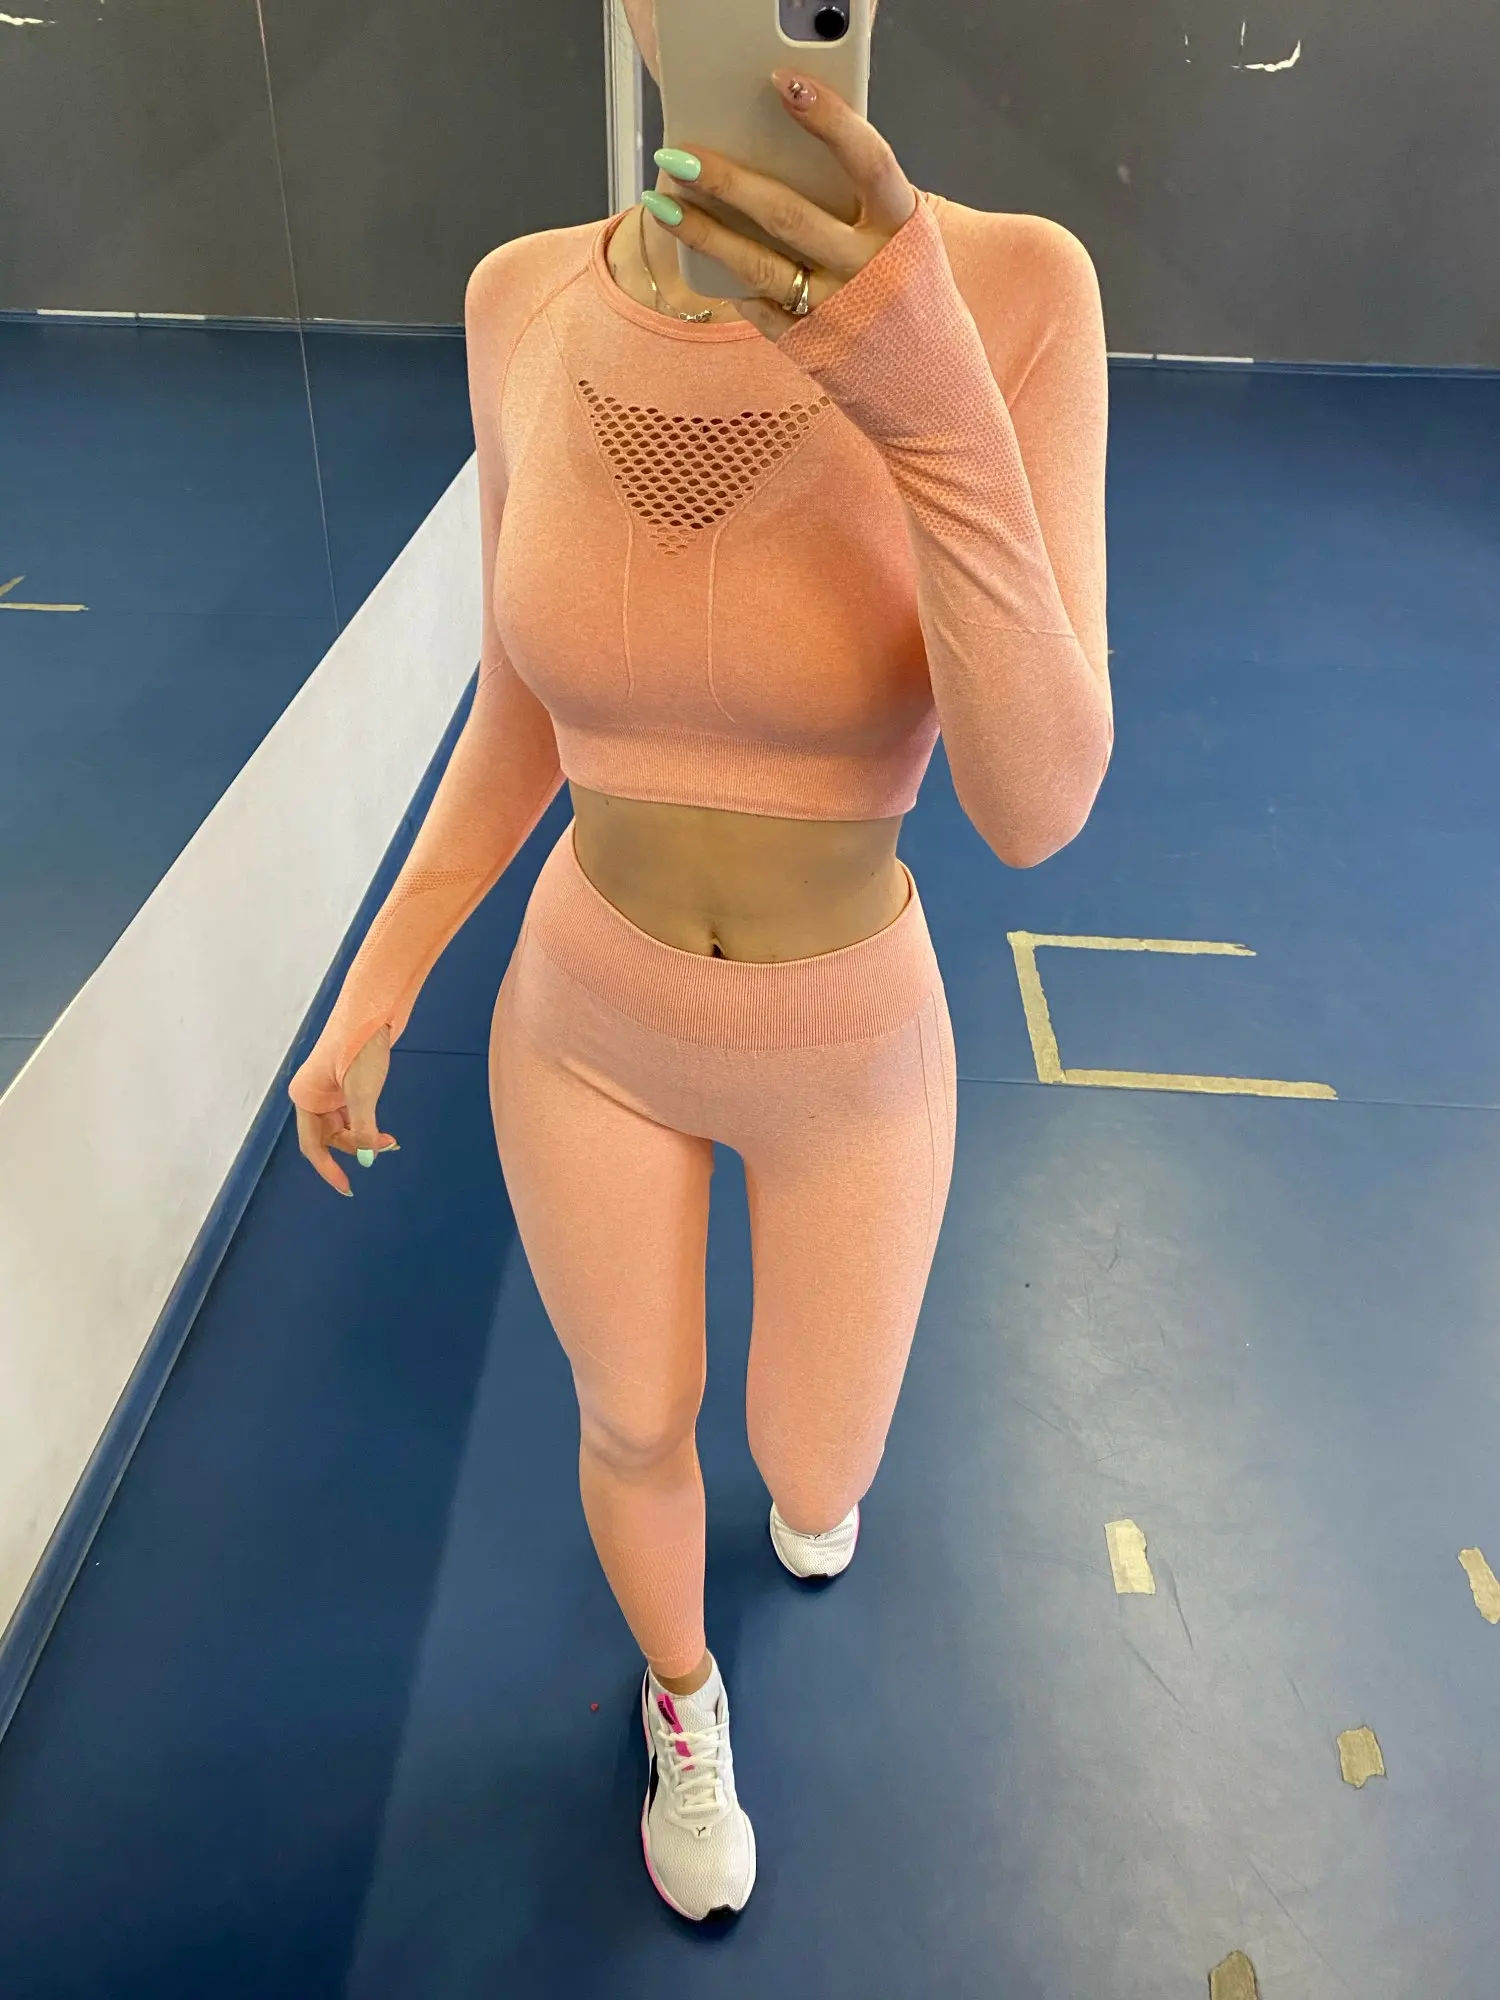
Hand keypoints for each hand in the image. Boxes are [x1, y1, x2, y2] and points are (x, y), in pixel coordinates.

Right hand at [294, 1027, 398, 1196]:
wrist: (374, 1009)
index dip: (328, 1169)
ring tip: (391, 1140)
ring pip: (343, 1127)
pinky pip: (352, 1114)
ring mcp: (328, 1089)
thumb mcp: (363, 1092)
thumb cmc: (361, 1047)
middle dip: (356, 1148)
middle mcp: (312, 1095)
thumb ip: (364, 1129)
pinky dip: (367, 1125)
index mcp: (305, 1097)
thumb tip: (368, 1160)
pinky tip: (384, 1131)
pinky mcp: (344, 1083)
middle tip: (387, 1148)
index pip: (312, 1145)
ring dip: (365, 1137)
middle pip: (329, 1138)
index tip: (347, 1188)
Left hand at [650, 68, 916, 341]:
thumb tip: (779, 155)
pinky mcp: (812, 348)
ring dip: (704, 234)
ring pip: (758, 267)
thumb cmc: (910, 293)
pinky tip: (705, 257)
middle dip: (727, 181)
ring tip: (662, 204)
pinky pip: (759, 310)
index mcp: (902, 226)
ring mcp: (838, 312)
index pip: (867, 159)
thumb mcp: (904, 239)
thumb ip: (857, 201)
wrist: (937, 389)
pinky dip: (732, 283)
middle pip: (788, 215)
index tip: (784, 81)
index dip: (828, 119)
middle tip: (679, 156)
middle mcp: (870, 269)